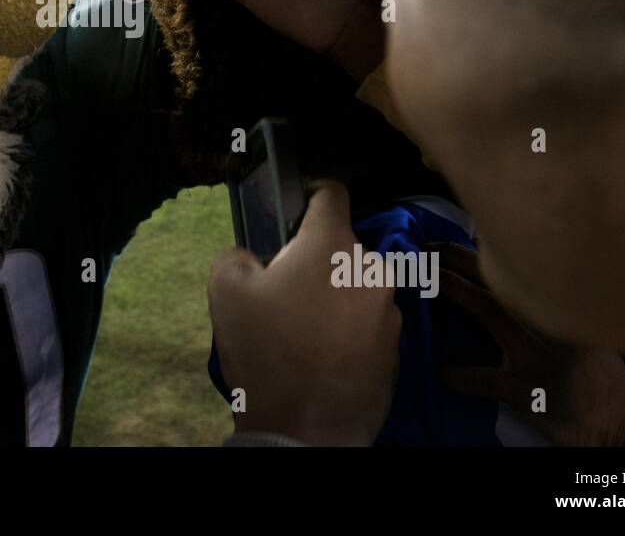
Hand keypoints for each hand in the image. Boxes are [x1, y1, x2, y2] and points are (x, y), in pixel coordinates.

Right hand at [208, 180, 400, 444]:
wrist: (305, 430)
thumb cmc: (266, 352)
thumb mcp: (226, 291)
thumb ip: (236, 254)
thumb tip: (252, 257)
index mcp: (331, 246)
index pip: (330, 194)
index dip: (310, 194)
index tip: (297, 208)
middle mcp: (371, 270)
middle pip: (342, 249)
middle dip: (317, 261)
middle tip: (286, 291)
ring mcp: (389, 311)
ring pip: (357, 287)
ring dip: (335, 297)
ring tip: (305, 330)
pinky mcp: (398, 349)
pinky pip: (368, 324)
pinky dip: (349, 331)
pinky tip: (324, 355)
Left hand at [432, 241, 624, 445]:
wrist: (618, 421)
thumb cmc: (600, 373)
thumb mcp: (586, 326)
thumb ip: (556, 301)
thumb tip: (517, 271)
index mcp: (565, 302)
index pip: (519, 264)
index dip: (483, 248)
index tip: (455, 238)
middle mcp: (549, 320)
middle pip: (499, 277)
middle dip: (459, 258)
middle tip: (427, 250)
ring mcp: (534, 353)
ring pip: (489, 312)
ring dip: (456, 291)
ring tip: (426, 282)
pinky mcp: (522, 388)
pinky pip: (479, 378)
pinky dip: (458, 374)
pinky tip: (441, 371)